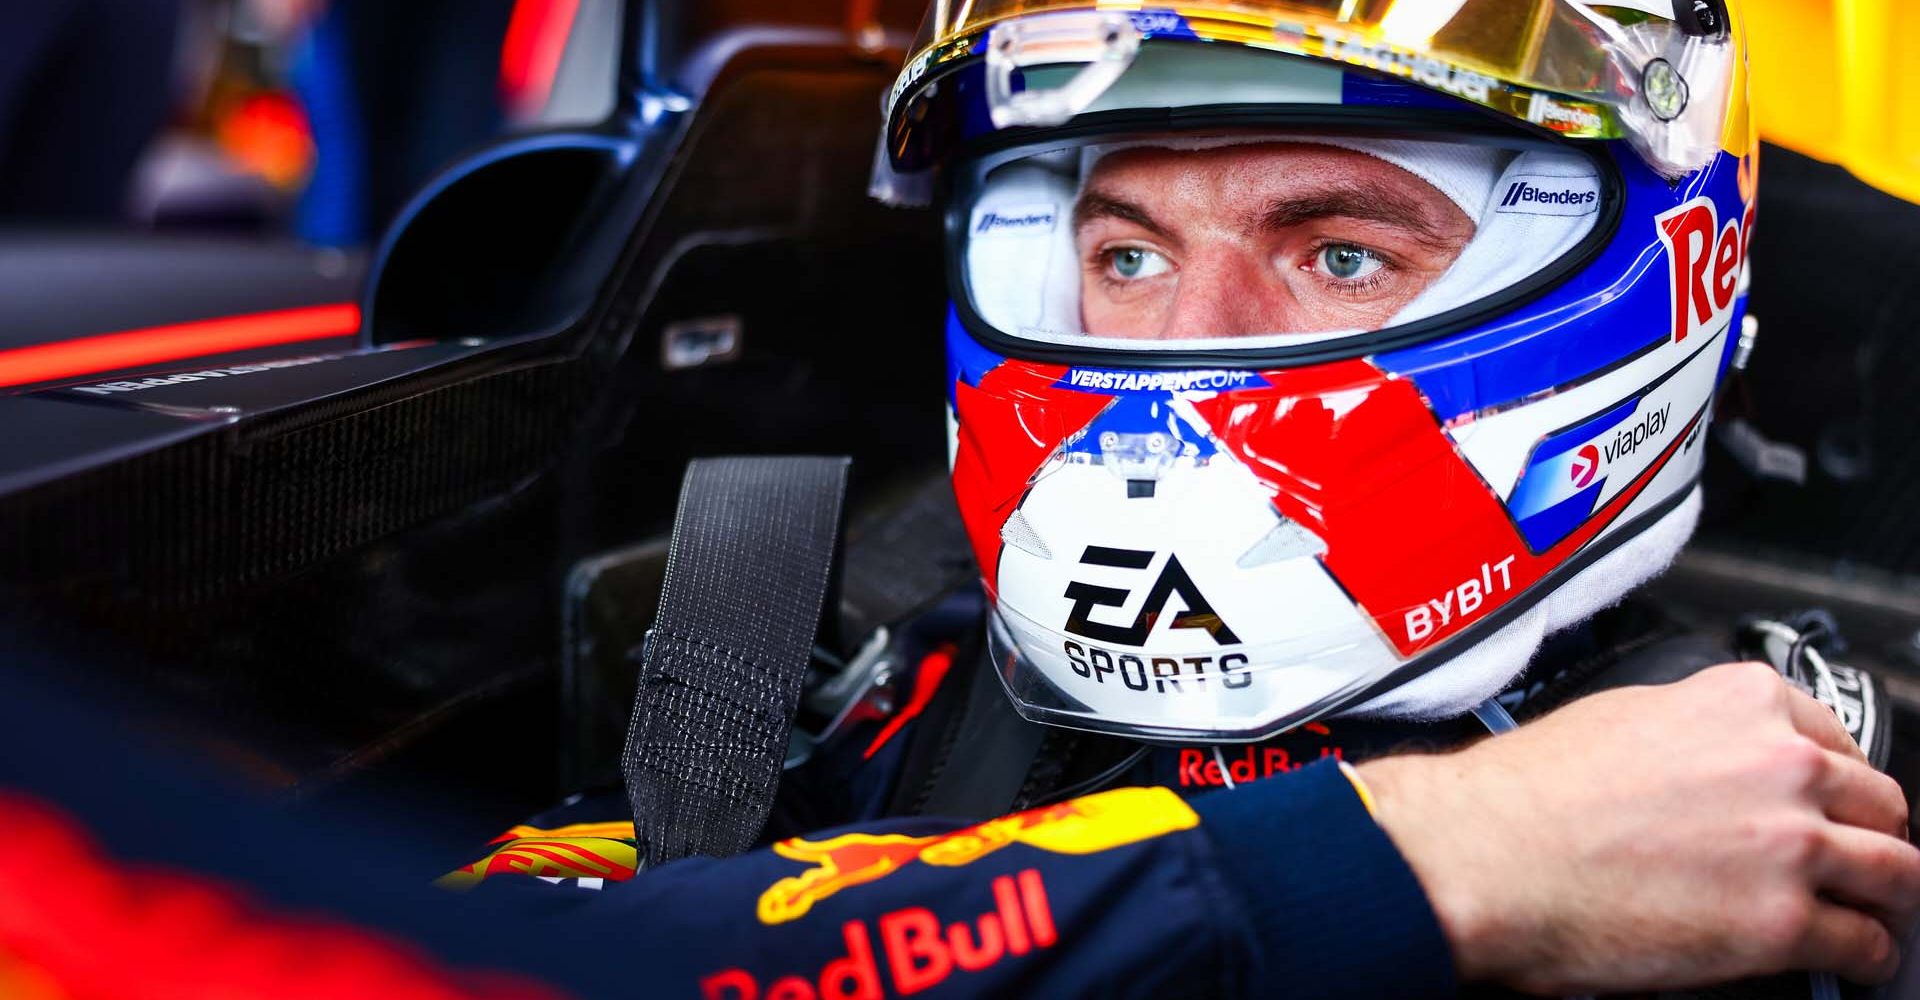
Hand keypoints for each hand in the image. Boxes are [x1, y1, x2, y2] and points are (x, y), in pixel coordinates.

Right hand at [1358, 661, 1919, 993]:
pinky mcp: (1784, 924)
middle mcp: (1782, 765)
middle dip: (1869, 833)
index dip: (1834, 779)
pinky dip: (1865, 955)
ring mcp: (1791, 844)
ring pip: (1896, 871)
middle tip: (1852, 858)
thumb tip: (1712, 763)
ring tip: (1871, 913)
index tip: (1828, 800)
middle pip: (1880, 803)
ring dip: (1885, 895)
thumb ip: (1691, 733)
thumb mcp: (1618, 718)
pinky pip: (1867, 944)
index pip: (1838, 738)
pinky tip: (1849, 957)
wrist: (1485, 853)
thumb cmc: (1525, 794)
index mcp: (1741, 704)